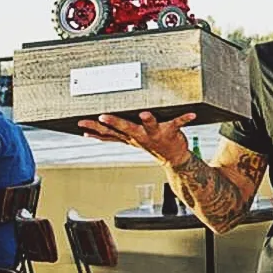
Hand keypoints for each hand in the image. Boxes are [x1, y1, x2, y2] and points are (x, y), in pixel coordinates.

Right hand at [78, 111, 195, 165]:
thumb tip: (88, 133)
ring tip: (144, 113)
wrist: (174, 159)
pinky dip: (184, 118)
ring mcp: (156, 135)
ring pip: (150, 126)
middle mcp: (140, 137)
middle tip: (103, 116)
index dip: (94, 128)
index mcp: (129, 137)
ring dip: (147, 120)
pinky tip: (191, 114)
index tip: (81, 122)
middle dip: (114, 123)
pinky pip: (178, 124)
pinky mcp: (171, 132)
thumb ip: (110, 135)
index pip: (108, 133)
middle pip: (125, 129)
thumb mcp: (128, 140)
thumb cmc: (150, 144)